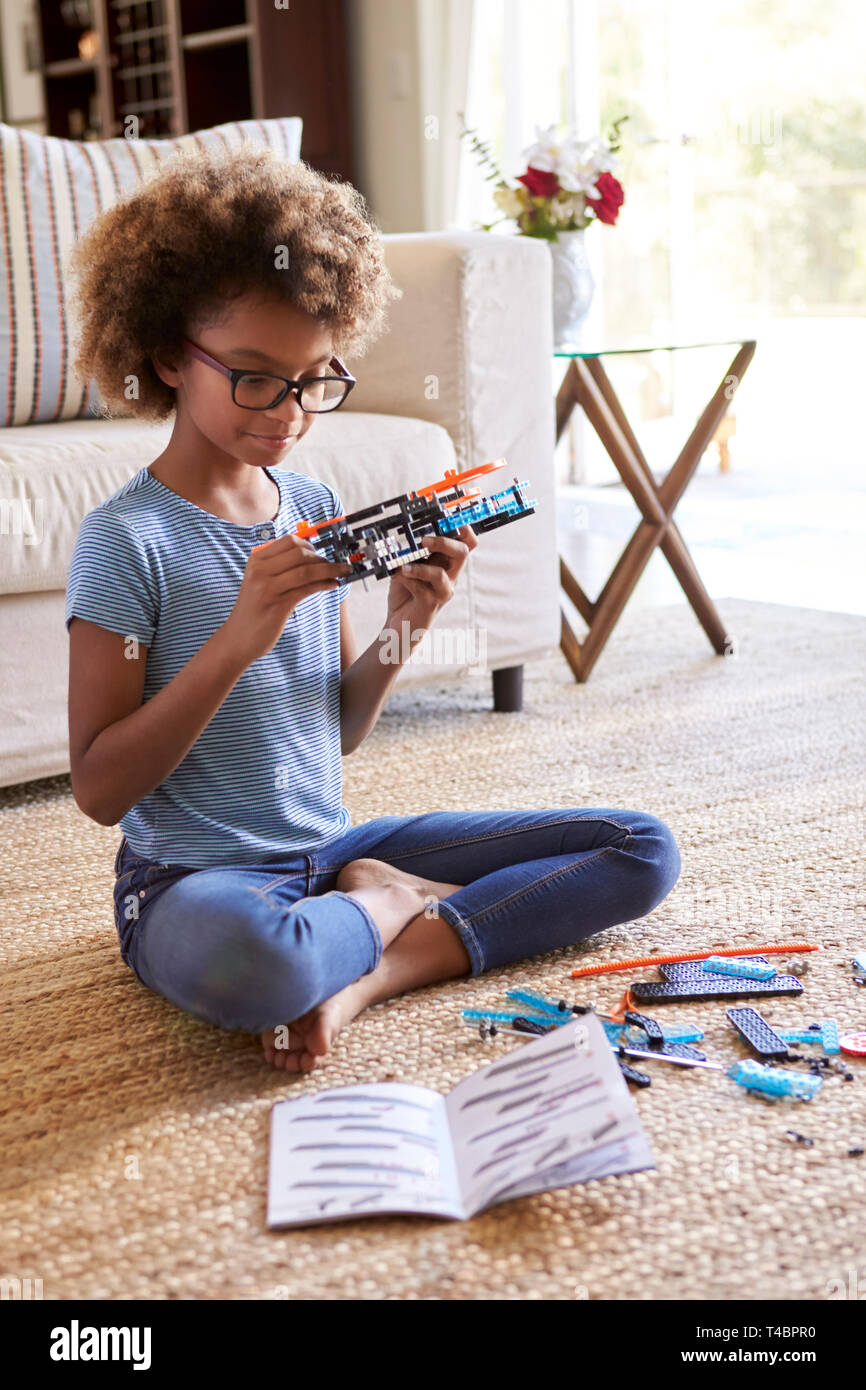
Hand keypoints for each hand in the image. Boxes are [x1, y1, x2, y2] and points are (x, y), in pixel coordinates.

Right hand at [223, 534, 351, 664]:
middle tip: (335, 564)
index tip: (321, 552)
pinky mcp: (277, 605)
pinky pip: (307, 588)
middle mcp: (260, 570)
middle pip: (300, 553)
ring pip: (306, 570)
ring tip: (342, 572)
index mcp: (256, 560)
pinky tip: (333, 584)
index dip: (310, 544)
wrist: (238, 638)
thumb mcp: (260, 581)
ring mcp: (267, 588)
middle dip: (322, 557)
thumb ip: (278, 567)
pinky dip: (324, 584)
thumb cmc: (254, 610)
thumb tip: (310, 556)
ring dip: (330, 569)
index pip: (289, 541)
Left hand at [385, 525, 478, 625]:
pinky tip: (397, 575)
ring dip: (420, 566)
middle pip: (463, 552)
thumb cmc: (405, 593)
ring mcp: (443, 591)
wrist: (400, 624)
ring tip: (403, 565)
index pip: (467, 541)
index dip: (463, 526)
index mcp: (448, 562)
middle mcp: (450, 575)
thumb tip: (405, 532)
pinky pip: (422, 588)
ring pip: (442, 574)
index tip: (447, 515)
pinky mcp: (431, 604)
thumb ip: (411, 550)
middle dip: (443, 541)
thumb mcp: (407, 565)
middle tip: (424, 540)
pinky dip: (406, 579)